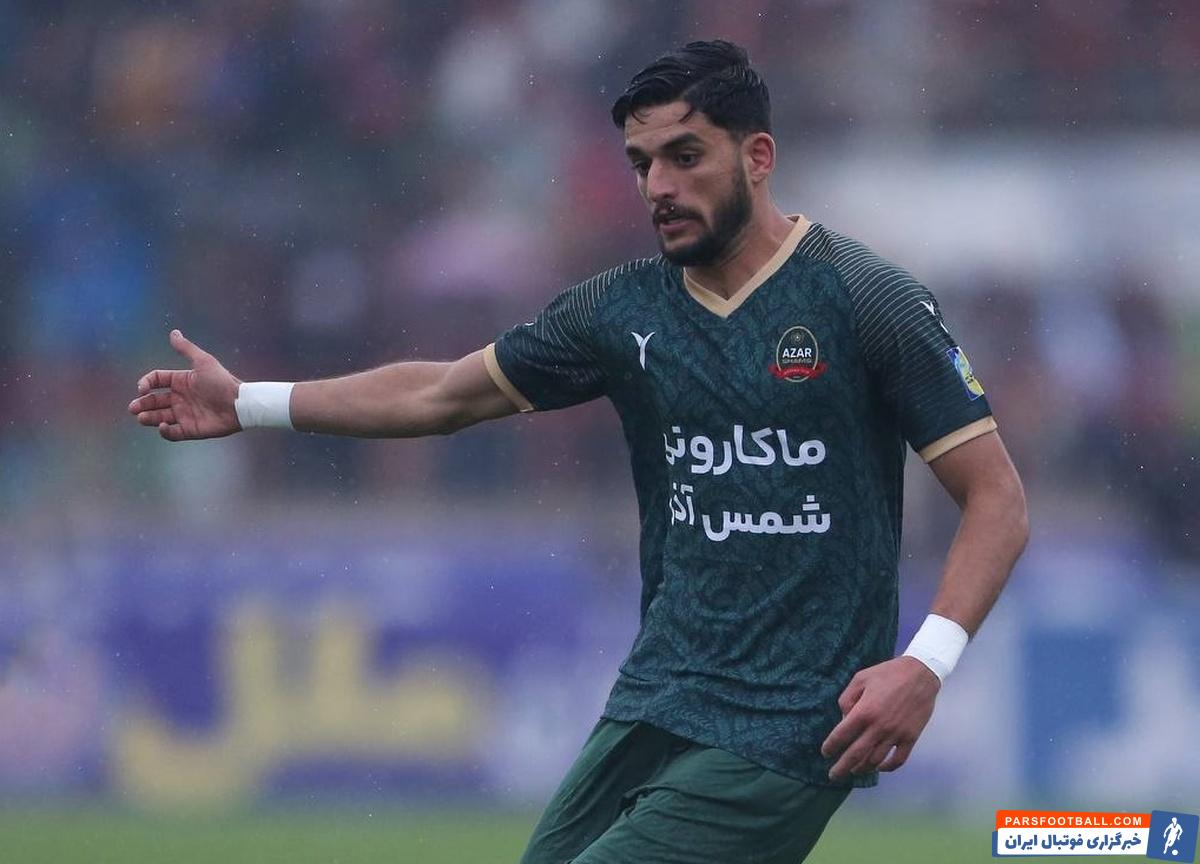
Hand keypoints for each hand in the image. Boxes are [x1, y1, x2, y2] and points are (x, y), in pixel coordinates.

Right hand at [128, 330, 241, 440]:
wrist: (239, 404)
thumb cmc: (222, 382)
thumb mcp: (203, 362)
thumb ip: (186, 348)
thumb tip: (173, 332)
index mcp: (181, 381)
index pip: (156, 380)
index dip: (146, 383)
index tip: (141, 388)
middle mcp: (180, 398)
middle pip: (153, 401)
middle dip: (141, 404)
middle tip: (133, 408)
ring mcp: (185, 414)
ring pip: (159, 417)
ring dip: (148, 418)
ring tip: (142, 417)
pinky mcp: (190, 429)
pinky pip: (173, 433)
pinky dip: (165, 432)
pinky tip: (163, 426)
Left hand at [820, 655, 939, 781]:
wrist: (920, 674)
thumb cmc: (887, 673)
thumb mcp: (860, 678)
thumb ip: (847, 699)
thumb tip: (843, 719)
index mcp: (864, 711)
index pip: (841, 736)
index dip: (831, 747)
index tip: (826, 753)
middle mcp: (878, 727)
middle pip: (855, 754)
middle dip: (842, 767)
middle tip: (833, 776)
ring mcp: (896, 734)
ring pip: (875, 761)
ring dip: (862, 769)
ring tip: (854, 771)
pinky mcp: (911, 737)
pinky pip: (898, 760)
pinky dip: (887, 768)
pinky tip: (880, 767)